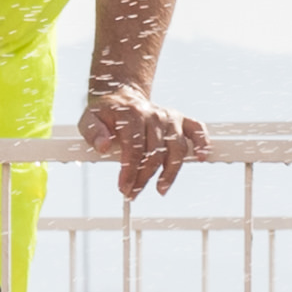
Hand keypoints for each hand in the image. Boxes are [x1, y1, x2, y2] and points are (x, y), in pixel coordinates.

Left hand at [82, 83, 209, 200]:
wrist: (121, 97)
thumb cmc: (106, 113)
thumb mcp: (89, 120)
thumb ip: (93, 132)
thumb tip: (102, 146)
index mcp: (132, 114)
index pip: (134, 148)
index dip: (130, 171)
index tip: (124, 188)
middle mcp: (155, 114)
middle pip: (155, 152)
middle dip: (144, 177)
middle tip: (133, 193)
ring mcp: (170, 117)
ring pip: (177, 148)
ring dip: (170, 172)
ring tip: (160, 189)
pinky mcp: (181, 120)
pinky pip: (197, 130)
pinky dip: (202, 143)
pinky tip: (201, 157)